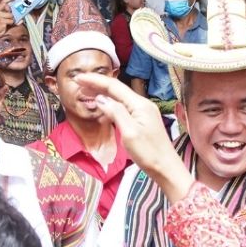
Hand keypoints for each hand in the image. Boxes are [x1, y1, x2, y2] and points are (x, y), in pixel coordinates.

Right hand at [74, 72, 191, 201]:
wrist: (166, 168)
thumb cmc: (149, 153)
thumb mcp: (129, 133)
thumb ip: (116, 113)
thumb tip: (101, 99)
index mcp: (139, 104)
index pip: (114, 86)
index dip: (95, 80)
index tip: (79, 78)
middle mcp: (142, 104)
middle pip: (116, 90)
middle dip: (97, 84)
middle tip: (79, 82)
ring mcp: (143, 113)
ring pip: (119, 99)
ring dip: (102, 95)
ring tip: (86, 93)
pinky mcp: (142, 121)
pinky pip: (123, 108)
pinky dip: (110, 107)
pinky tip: (101, 111)